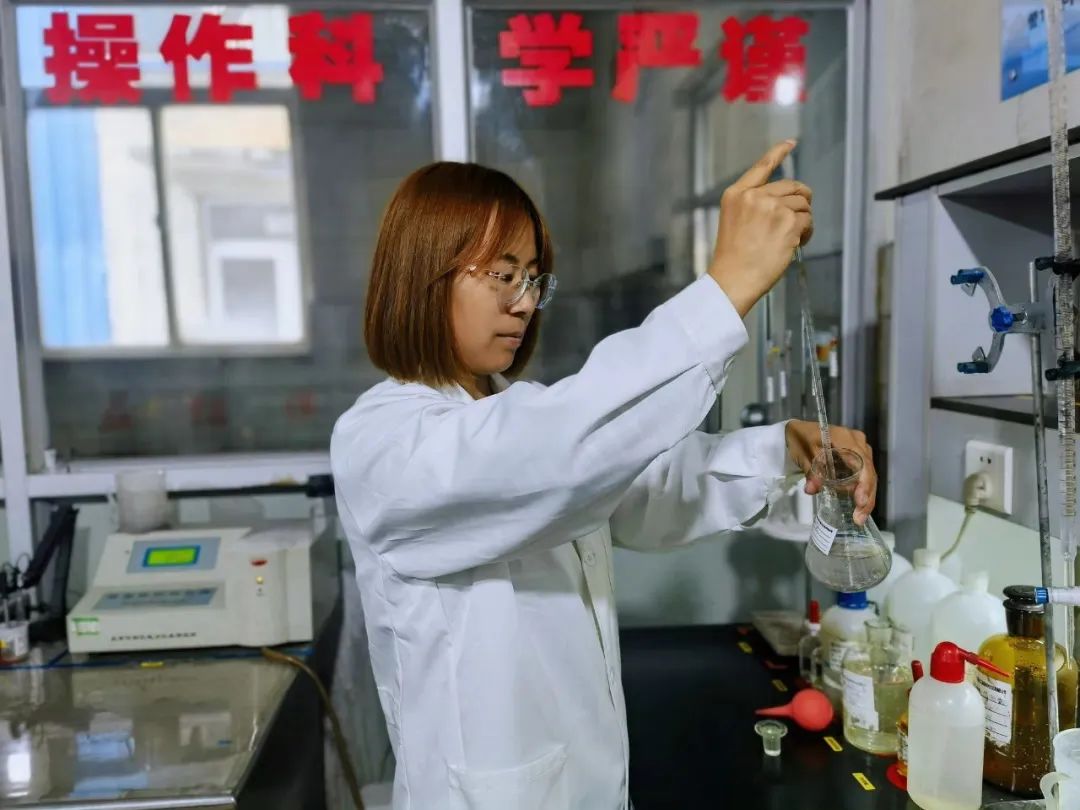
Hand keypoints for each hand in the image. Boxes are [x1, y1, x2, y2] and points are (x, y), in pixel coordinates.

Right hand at [708, 140, 813, 316]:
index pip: (761, 167)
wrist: (732, 279)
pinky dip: (807, 232)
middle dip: (801, 199)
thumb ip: (754, 206)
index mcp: (736, 194)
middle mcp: (754, 196)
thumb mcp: (735, 222)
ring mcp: (772, 208)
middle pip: (791, 186)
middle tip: (801, 216)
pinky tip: (799, 243)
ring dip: (804, 219)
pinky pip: (808, 221)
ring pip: (803, 204)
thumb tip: (787, 201)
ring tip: (796, 237)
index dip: (778, 153)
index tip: (791, 143)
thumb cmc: (733, 258)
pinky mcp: (788, 222)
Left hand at [785, 420, 876, 525]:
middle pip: (869, 470)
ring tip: (859, 516)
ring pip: (868, 474)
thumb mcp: (802, 453)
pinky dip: (860, 490)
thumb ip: (810, 470)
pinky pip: (862, 474)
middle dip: (866, 496)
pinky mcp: (855, 457)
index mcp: (846, 438)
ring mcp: (858, 449)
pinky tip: (858, 505)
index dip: (864, 483)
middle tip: (859, 517)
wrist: (796, 430)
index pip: (862, 462)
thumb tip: (812, 490)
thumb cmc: (799, 439)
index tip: (860, 501)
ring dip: (866, 496)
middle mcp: (858, 442)